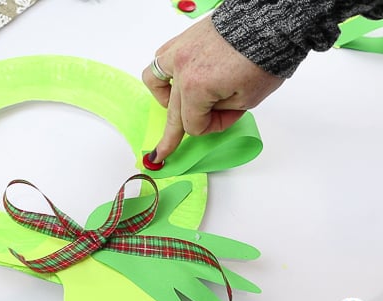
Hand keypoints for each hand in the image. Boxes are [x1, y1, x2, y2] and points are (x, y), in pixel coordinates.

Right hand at [142, 15, 284, 163]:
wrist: (268, 23)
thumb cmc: (263, 58)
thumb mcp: (248, 99)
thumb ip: (222, 111)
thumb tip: (210, 112)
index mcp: (196, 88)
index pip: (194, 124)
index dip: (212, 126)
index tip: (229, 117)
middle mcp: (181, 70)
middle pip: (173, 112)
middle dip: (170, 137)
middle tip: (160, 155)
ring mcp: (179, 52)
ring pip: (154, 81)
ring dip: (163, 97)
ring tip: (172, 103)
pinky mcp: (183, 40)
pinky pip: (160, 59)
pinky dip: (164, 71)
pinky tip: (175, 78)